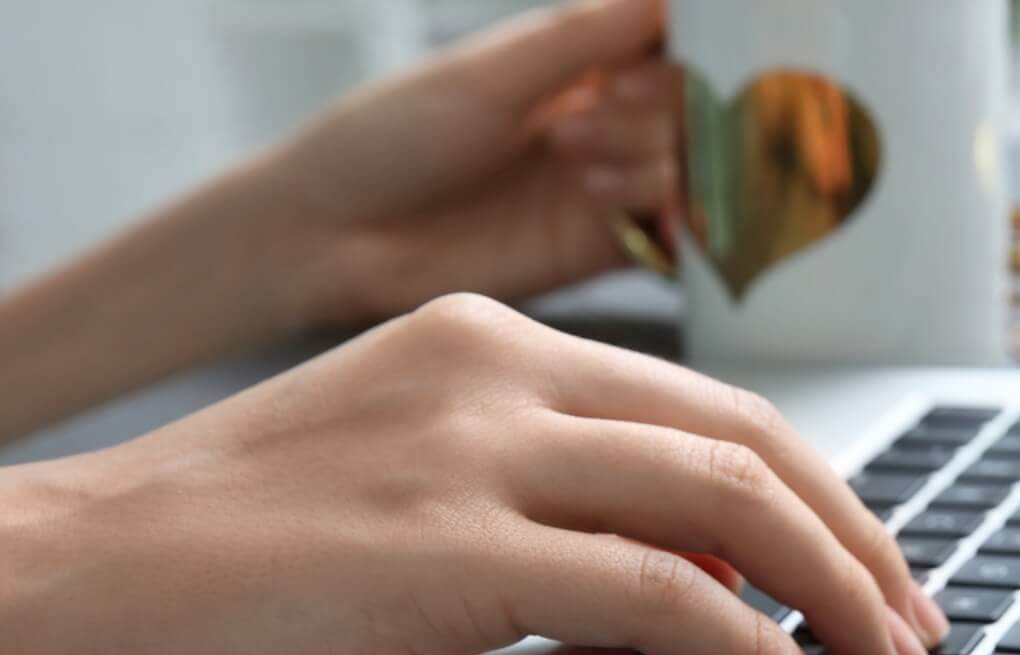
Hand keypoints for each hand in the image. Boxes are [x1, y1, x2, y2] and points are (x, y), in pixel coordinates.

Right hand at [0, 296, 947, 654]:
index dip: (813, 490)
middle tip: (911, 616)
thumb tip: (697, 586)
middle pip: (742, 440)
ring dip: (831, 585)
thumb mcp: (415, 498)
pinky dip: (748, 646)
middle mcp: (494, 371)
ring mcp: (471, 450)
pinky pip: (653, 591)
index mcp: (489, 346)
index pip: (707, 406)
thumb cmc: (227, 552)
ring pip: (720, 499)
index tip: (866, 564)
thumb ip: (556, 522)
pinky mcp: (446, 547)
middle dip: (853, 537)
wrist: (62, 576)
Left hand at [270, 0, 679, 325]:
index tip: (653, 52)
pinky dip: (661, 215)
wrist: (333, 239)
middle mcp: (598, 119)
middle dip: (657, 102)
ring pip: (682, 164)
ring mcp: (602, 186)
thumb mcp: (486, 75)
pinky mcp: (601, 250)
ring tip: (572, 161)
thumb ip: (582, 39)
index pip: (664, 38)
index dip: (685, 42)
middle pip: (686, 103)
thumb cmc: (386, 139)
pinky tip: (614, 203)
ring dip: (643, 155)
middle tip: (598, 107)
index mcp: (572, 61)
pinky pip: (668, 233)